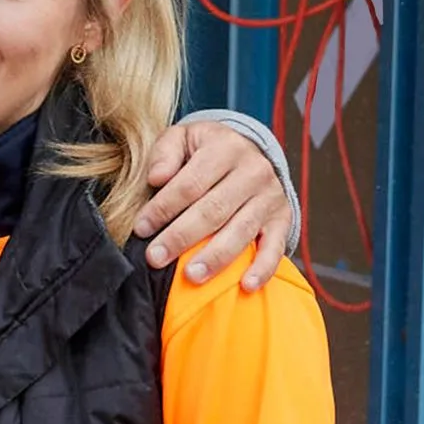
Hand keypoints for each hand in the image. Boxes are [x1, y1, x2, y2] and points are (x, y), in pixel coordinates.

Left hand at [132, 121, 291, 291]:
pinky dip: (262, 268)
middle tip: (156, 257)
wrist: (249, 151)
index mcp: (225, 147)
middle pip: (213, 210)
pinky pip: (275, 247)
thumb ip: (165, 153)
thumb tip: (157, 178)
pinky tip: (245, 285)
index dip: (163, 208)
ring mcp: (270, 197)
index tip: (141, 228)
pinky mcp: (282, 219)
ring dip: (215, 258)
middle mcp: (253, 171)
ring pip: (241, 231)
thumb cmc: (205, 150)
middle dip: (181, 237)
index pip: (190, 183)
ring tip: (191, 276)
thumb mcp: (183, 138)